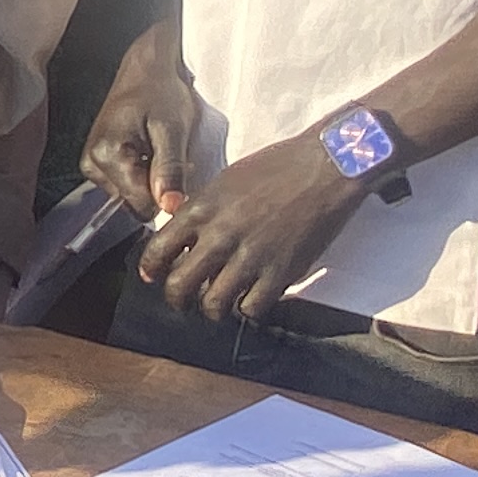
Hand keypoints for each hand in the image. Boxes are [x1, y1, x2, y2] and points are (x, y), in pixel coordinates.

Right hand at [83, 21, 203, 218]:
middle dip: (157, 186)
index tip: (181, 172)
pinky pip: (125, 186)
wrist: (145, 69)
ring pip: (130, 197)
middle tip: (169, 154)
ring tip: (159, 149)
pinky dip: (142, 174)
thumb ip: (170, 170)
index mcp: (107, 154)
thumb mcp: (173, 129)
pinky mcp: (96, 163)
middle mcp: (92, 163)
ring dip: (150, 180)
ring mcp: (91, 164)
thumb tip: (170, 207)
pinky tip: (148, 151)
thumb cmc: (160, 91)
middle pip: (134, 203)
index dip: (166, 195)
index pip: (140, 205)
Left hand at [140, 131, 365, 326]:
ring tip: (222, 302)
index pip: (157, 251)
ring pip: (213, 306)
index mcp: (201, 209)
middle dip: (178, 299)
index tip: (156, 276)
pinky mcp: (280, 273)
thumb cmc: (276, 167)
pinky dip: (249, 308)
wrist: (325, 167)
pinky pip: (252, 309)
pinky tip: (253, 297)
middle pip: (179, 287)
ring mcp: (250, 257)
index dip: (152, 270)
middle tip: (187, 299)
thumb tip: (176, 227)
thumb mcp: (225, 180)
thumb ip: (199, 208)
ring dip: (215, 308)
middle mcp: (220, 236)